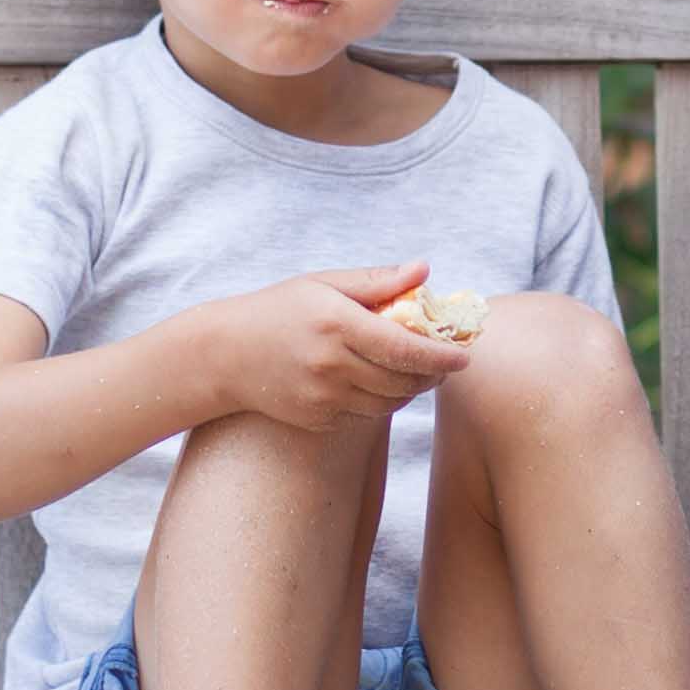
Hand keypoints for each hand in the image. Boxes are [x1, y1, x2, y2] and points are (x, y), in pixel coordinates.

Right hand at [214, 262, 477, 429]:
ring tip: (415, 370)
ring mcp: (323, 397)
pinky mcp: (318, 419)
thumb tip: (425, 270)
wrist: (224, 354)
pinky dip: (381, 399)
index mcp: (337, 324)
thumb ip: (377, 281)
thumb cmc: (278, 310)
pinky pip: (365, 414)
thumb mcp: (324, 284)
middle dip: (433, 374)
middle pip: (403, 380)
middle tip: (446, 362)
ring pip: (389, 402)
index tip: (465, 356)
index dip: (442, 356)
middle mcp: (331, 365)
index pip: (405, 348)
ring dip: (410, 388)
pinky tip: (376, 381)